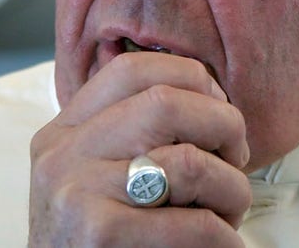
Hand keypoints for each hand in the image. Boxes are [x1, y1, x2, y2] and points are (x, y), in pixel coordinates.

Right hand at [29, 52, 250, 244]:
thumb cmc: (95, 245)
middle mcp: (62, 155)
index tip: (219, 111)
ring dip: (232, 189)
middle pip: (166, 102)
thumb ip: (128, 138)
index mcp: (61, 132)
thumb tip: (212, 99)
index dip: (192, 79)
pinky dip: (224, 236)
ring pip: (188, 162)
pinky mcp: (99, 237)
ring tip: (232, 211)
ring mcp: (76, 194)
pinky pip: (191, 224)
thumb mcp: (91, 180)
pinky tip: (225, 245)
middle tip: (236, 159)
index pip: (132, 69)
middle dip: (223, 125)